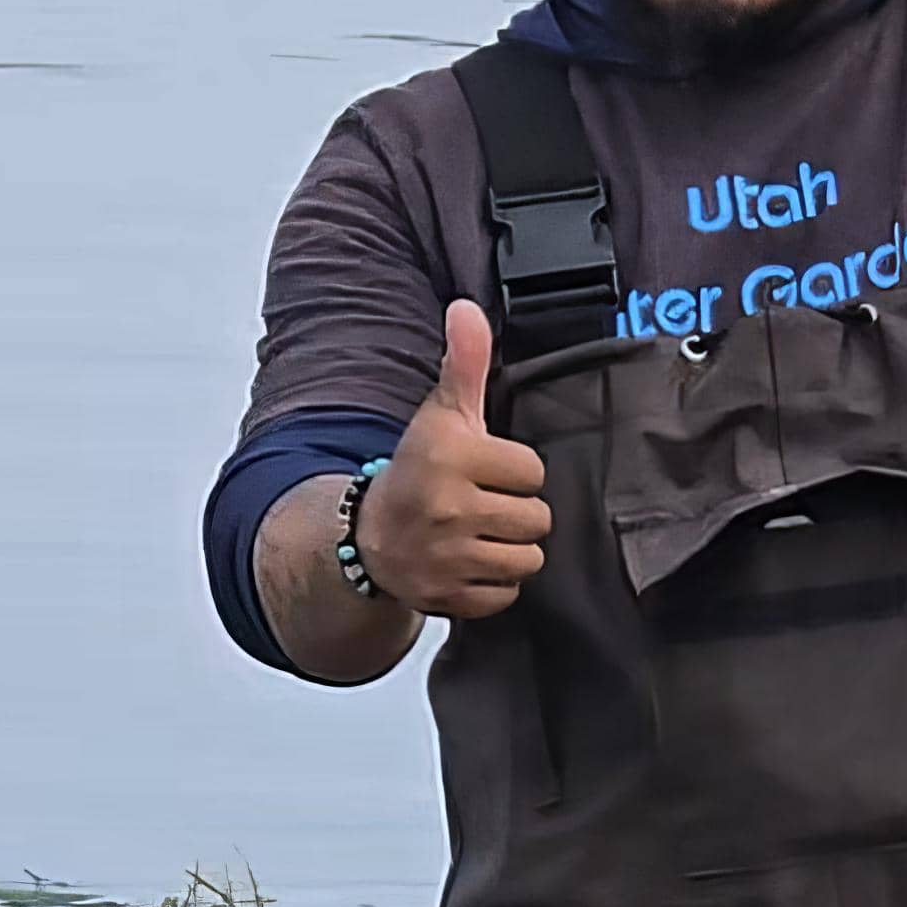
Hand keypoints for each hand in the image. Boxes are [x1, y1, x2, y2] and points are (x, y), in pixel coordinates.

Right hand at [364, 301, 553, 619]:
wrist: (369, 536)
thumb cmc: (419, 469)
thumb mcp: (441, 414)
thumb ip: (465, 363)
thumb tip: (466, 309)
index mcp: (451, 456)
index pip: (533, 472)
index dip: (515, 471)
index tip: (488, 471)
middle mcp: (448, 507)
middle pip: (537, 519)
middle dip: (517, 513)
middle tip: (485, 505)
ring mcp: (447, 557)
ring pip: (527, 559)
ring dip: (510, 549)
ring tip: (482, 534)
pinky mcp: (448, 597)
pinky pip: (506, 595)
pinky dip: (494, 584)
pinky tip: (471, 562)